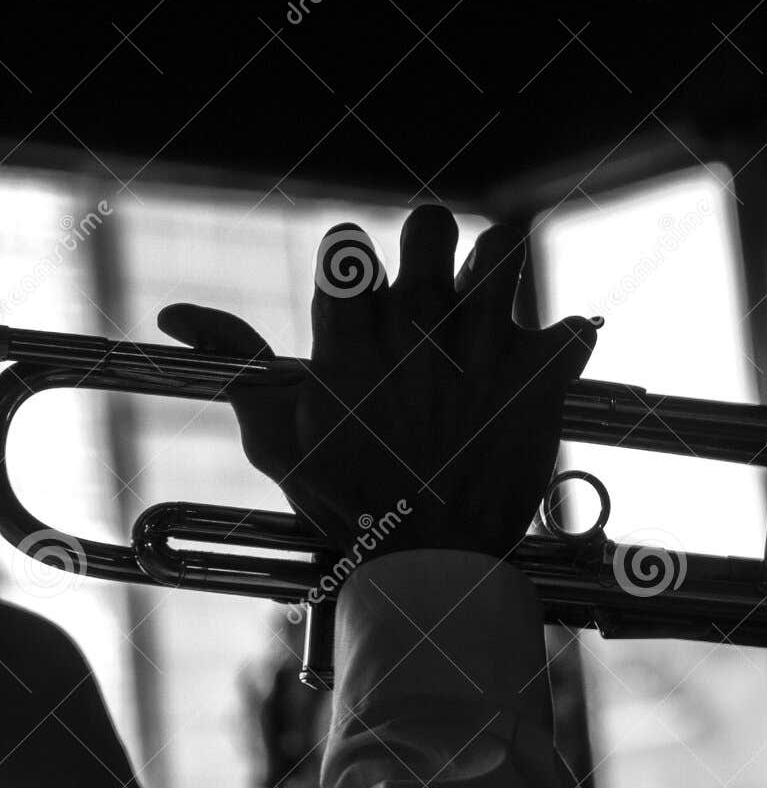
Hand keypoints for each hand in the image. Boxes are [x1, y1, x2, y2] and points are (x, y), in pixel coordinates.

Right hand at [158, 205, 597, 559]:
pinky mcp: (538, 381)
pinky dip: (565, 343)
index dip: (354, 259)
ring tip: (491, 304)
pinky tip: (545, 365)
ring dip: (499, 266)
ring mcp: (482, 352)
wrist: (428, 563)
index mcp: (351, 343)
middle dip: (431, 244)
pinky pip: (572, 327)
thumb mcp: (277, 437)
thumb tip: (174, 313)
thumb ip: (238, 364)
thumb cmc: (346, 502)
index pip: (348, 246)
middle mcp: (417, 334)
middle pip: (430, 224)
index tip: (362, 291)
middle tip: (437, 289)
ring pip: (505, 246)